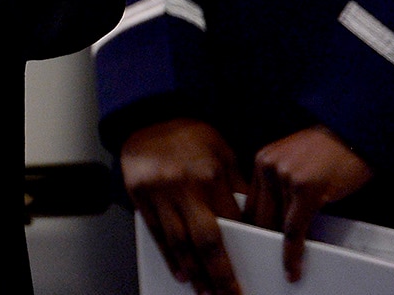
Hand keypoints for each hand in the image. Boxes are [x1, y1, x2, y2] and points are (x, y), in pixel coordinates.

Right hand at [121, 118, 244, 294]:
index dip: (242, 251)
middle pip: (206, 242)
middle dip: (220, 275)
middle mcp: (184, 186)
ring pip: (179, 243)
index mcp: (209, 176)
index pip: (231, 225)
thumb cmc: (189, 134)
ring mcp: (159, 192)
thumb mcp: (223, 154)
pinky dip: (169, 257)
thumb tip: (253, 220)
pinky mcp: (139, 194)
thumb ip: (236, 186)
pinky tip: (181, 272)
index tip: (251, 270)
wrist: (148, 115)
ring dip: (194, 272)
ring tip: (206, 291)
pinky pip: (156, 233)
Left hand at [247, 125, 371, 282]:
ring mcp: (285, 177)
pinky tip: (292, 267)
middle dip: (261, 239)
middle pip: (257, 215)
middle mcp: (268, 166)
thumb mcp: (294, 164)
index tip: (250, 244)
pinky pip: (293, 229)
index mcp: (262, 160)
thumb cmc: (330, 153)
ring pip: (275, 224)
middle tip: (262, 260)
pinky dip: (292, 252)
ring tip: (281, 267)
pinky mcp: (305, 190)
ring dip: (278, 249)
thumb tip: (274, 218)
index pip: (249, 202)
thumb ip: (279, 185)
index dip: (250, 226)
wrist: (356, 135)